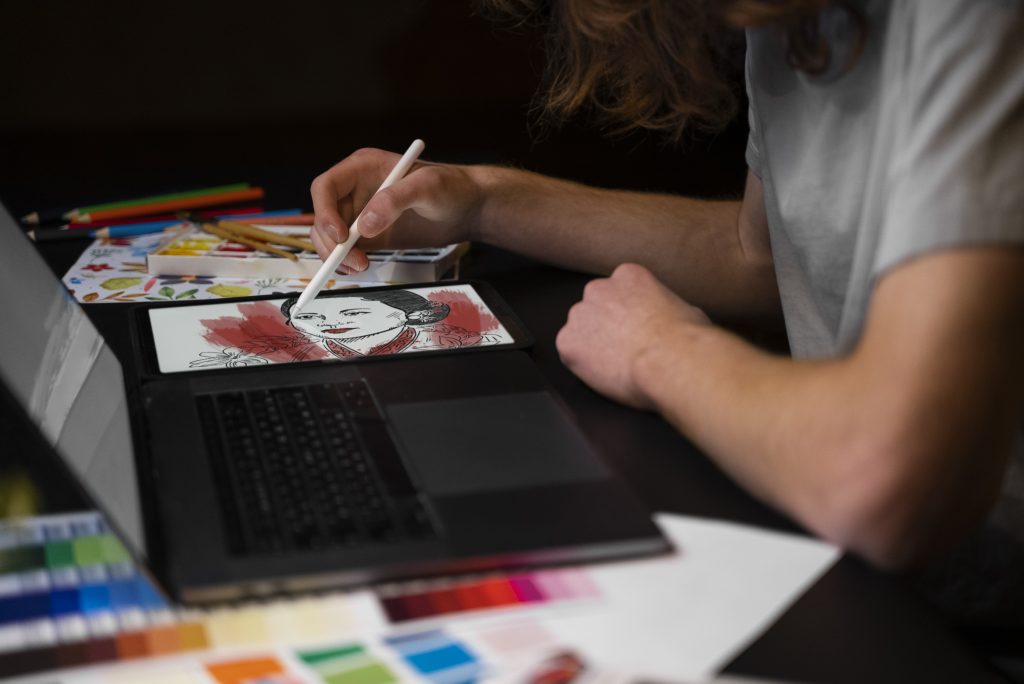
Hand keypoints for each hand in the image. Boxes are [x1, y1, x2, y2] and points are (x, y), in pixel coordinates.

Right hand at [309, 148, 483, 272]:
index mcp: (362, 168)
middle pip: (323, 216)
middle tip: (352, 262)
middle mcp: (355, 190)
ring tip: (360, 267)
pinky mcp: (370, 235)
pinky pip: (346, 250)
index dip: (325, 212)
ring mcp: (361, 213)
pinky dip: (346, 262)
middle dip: (331, 242)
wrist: (468, 208)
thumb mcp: (428, 187)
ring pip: (330, 237)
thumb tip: (365, 225)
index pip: (325, 187)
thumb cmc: (452, 187)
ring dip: (336, 256)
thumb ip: (396, 200)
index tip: (340, 237)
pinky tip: (361, 268)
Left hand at [556, 263, 710, 408]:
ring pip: (580, 330)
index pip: (617, 291)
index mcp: (628, 276)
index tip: (634, 328)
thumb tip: (672, 318)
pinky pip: (569, 353)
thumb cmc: (686, 340)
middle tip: (624, 348)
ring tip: (617, 363)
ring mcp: (580, 314)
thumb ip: (666, 307)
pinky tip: (604, 372)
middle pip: (594, 308)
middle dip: (605, 326)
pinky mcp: (568, 342)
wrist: (672, 362)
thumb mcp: (688, 309)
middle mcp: (599, 289)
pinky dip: (582, 364)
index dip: (626, 314)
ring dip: (592, 344)